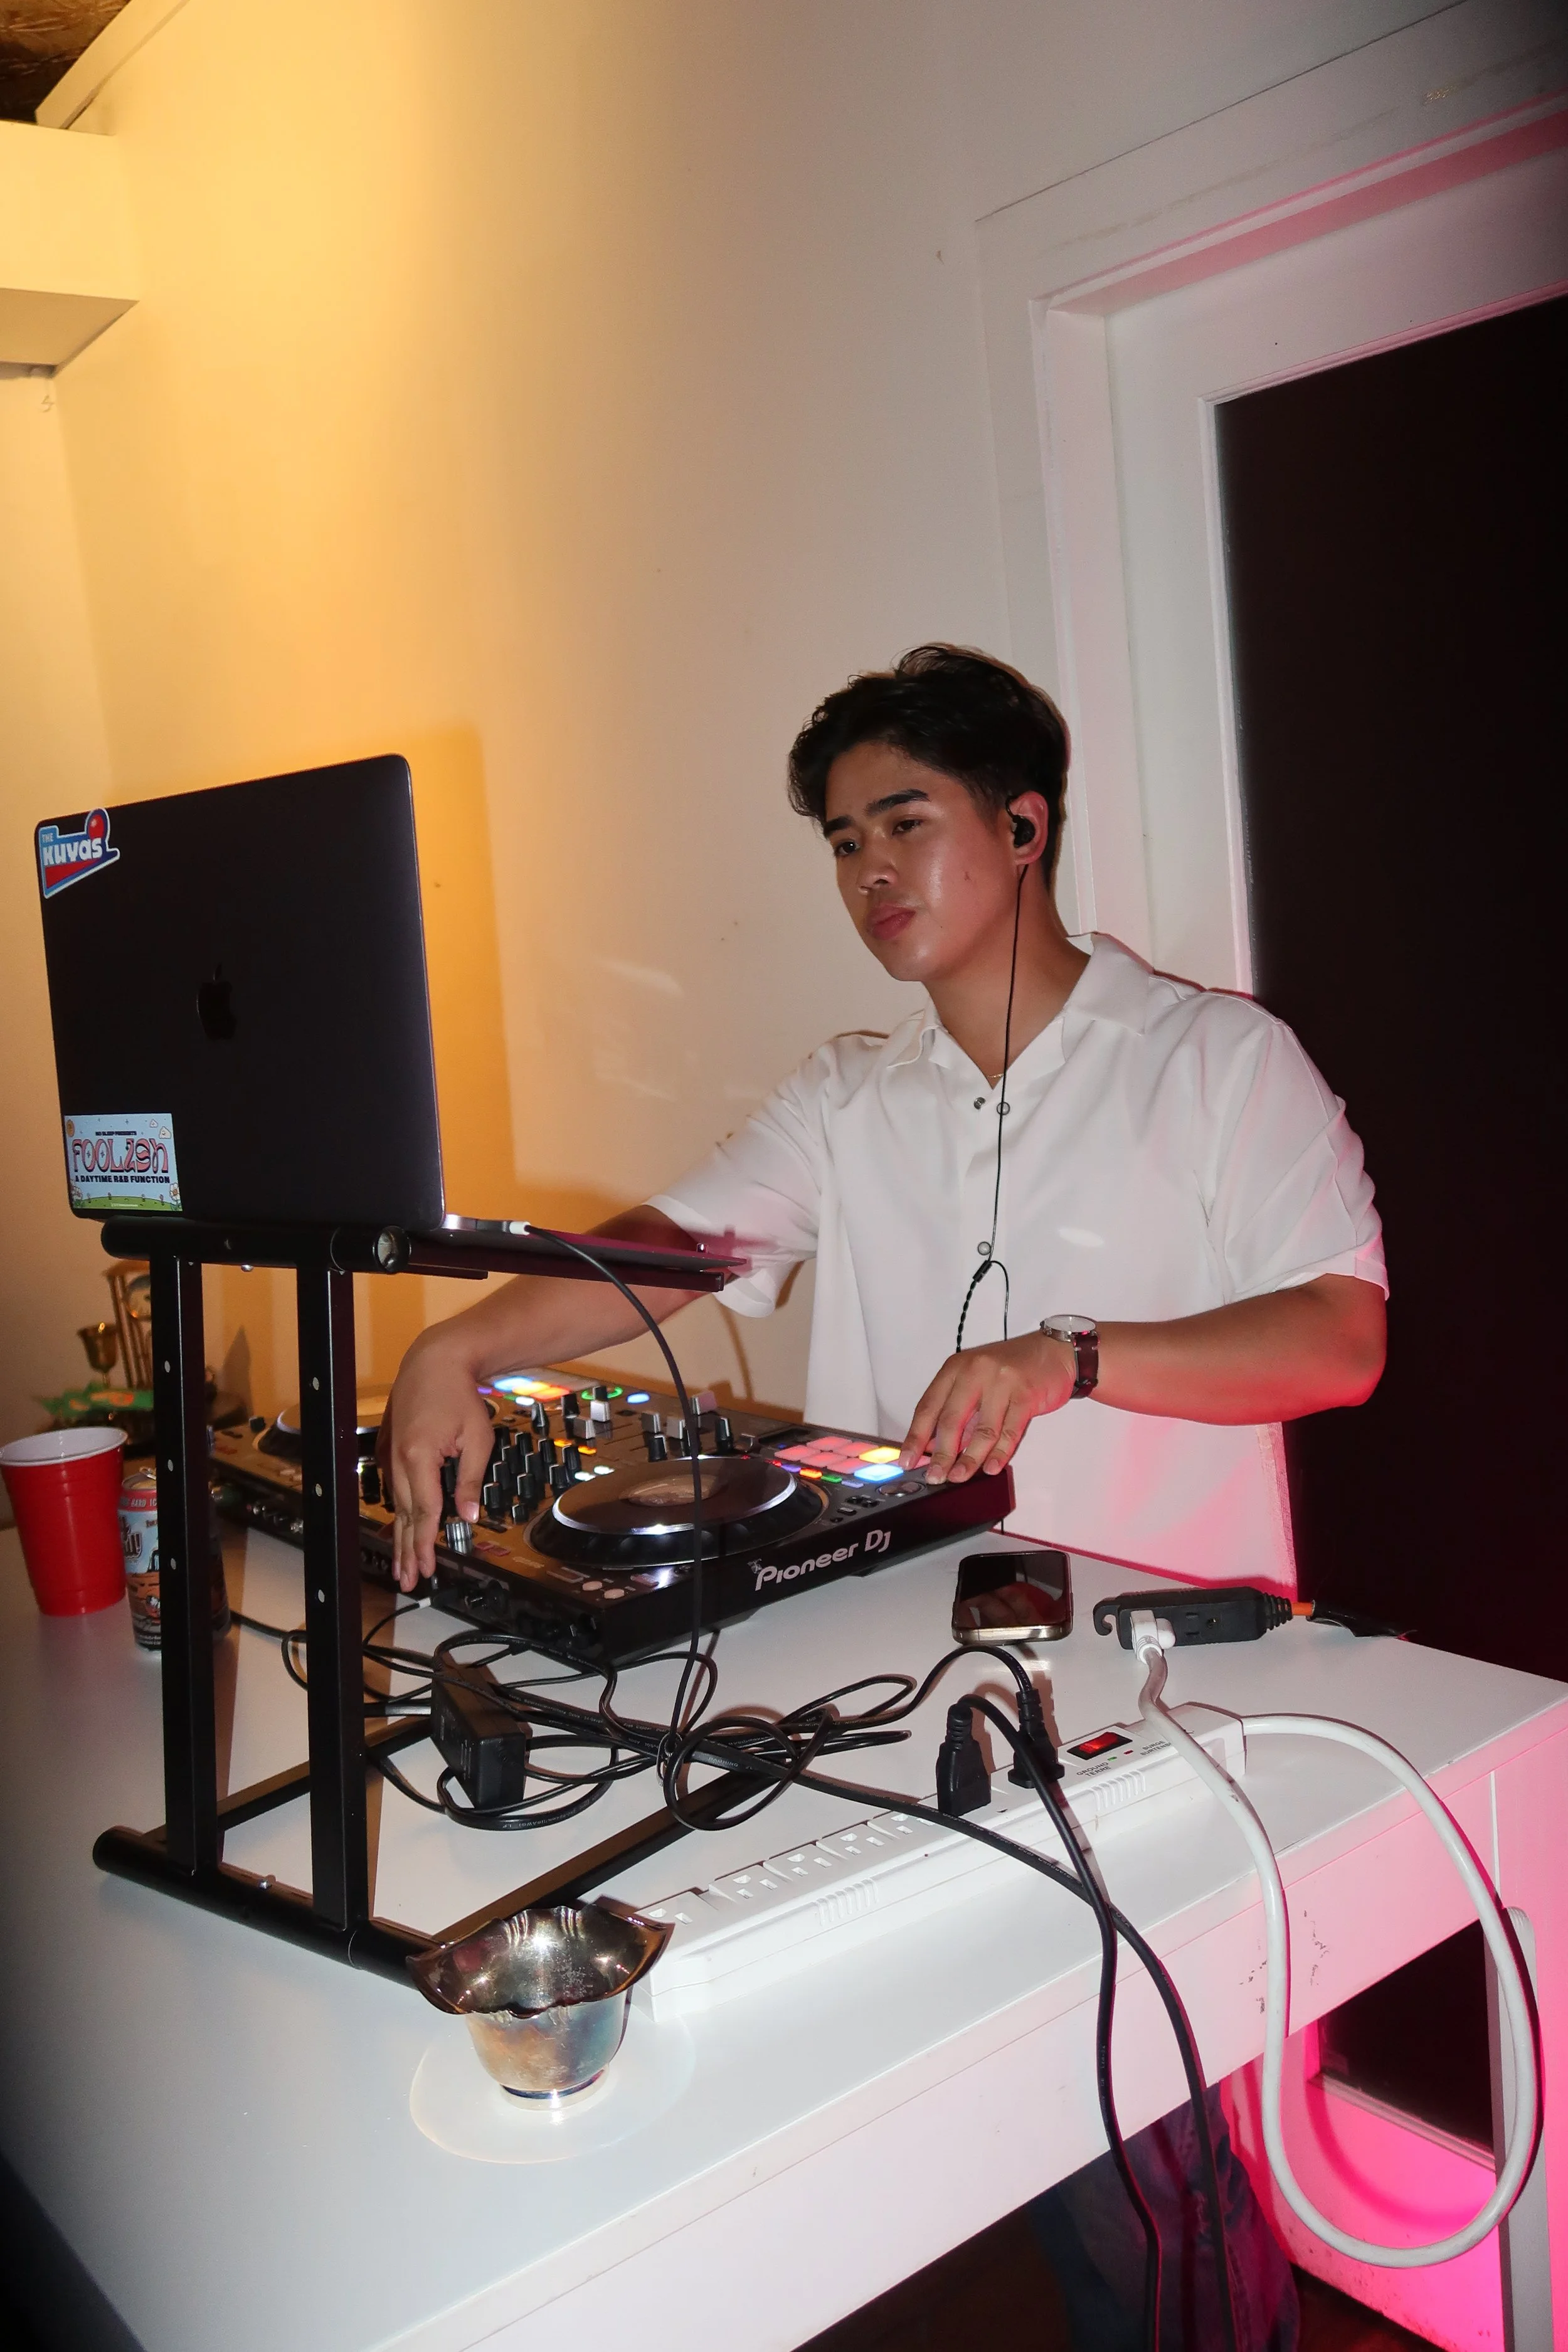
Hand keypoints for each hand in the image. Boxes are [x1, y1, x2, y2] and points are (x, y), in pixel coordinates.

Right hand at [380, 1330, 495, 1589]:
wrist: (434, 1361)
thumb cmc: (460, 1396)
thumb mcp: (477, 1438)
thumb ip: (469, 1479)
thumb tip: (467, 1516)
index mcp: (419, 1457)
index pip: (423, 1511)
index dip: (425, 1543)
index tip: (426, 1569)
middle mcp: (399, 1459)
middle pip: (404, 1514)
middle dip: (407, 1550)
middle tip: (409, 1581)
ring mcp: (391, 1453)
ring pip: (396, 1503)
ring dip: (400, 1535)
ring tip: (402, 1564)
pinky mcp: (390, 1447)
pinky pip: (393, 1487)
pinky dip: (398, 1510)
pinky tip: (401, 1528)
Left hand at [900, 1330, 1074, 1483]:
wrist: (1053, 1352)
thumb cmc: (1012, 1367)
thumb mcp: (976, 1380)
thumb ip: (958, 1410)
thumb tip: (935, 1447)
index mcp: (956, 1368)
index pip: (928, 1406)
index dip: (916, 1436)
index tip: (908, 1459)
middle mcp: (975, 1372)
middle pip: (951, 1419)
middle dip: (940, 1454)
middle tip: (934, 1475)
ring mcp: (1001, 1382)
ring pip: (981, 1429)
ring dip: (969, 1459)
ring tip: (959, 1477)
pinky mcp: (1025, 1394)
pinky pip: (1009, 1431)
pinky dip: (999, 1453)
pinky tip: (991, 1467)